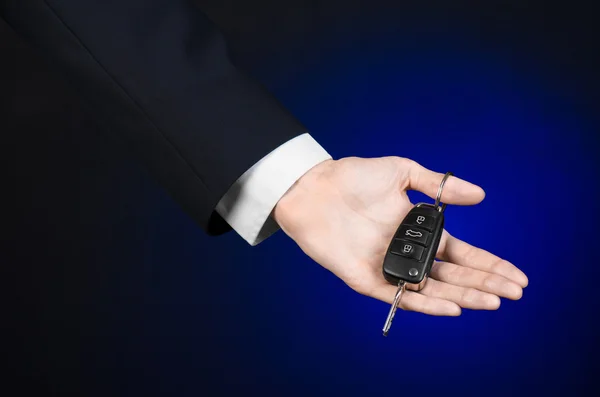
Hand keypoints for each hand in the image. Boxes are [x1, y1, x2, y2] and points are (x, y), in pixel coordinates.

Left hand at [273, 156, 527, 314]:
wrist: (313, 187)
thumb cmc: (353, 177)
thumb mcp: (401, 172)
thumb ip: (438, 186)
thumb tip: (481, 195)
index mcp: (417, 230)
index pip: (462, 253)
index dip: (489, 265)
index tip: (517, 276)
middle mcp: (407, 252)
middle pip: (453, 274)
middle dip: (485, 284)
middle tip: (515, 293)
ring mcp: (388, 267)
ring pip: (433, 289)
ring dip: (464, 296)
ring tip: (493, 302)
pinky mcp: (367, 280)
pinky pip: (400, 297)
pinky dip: (425, 304)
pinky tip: (452, 308)